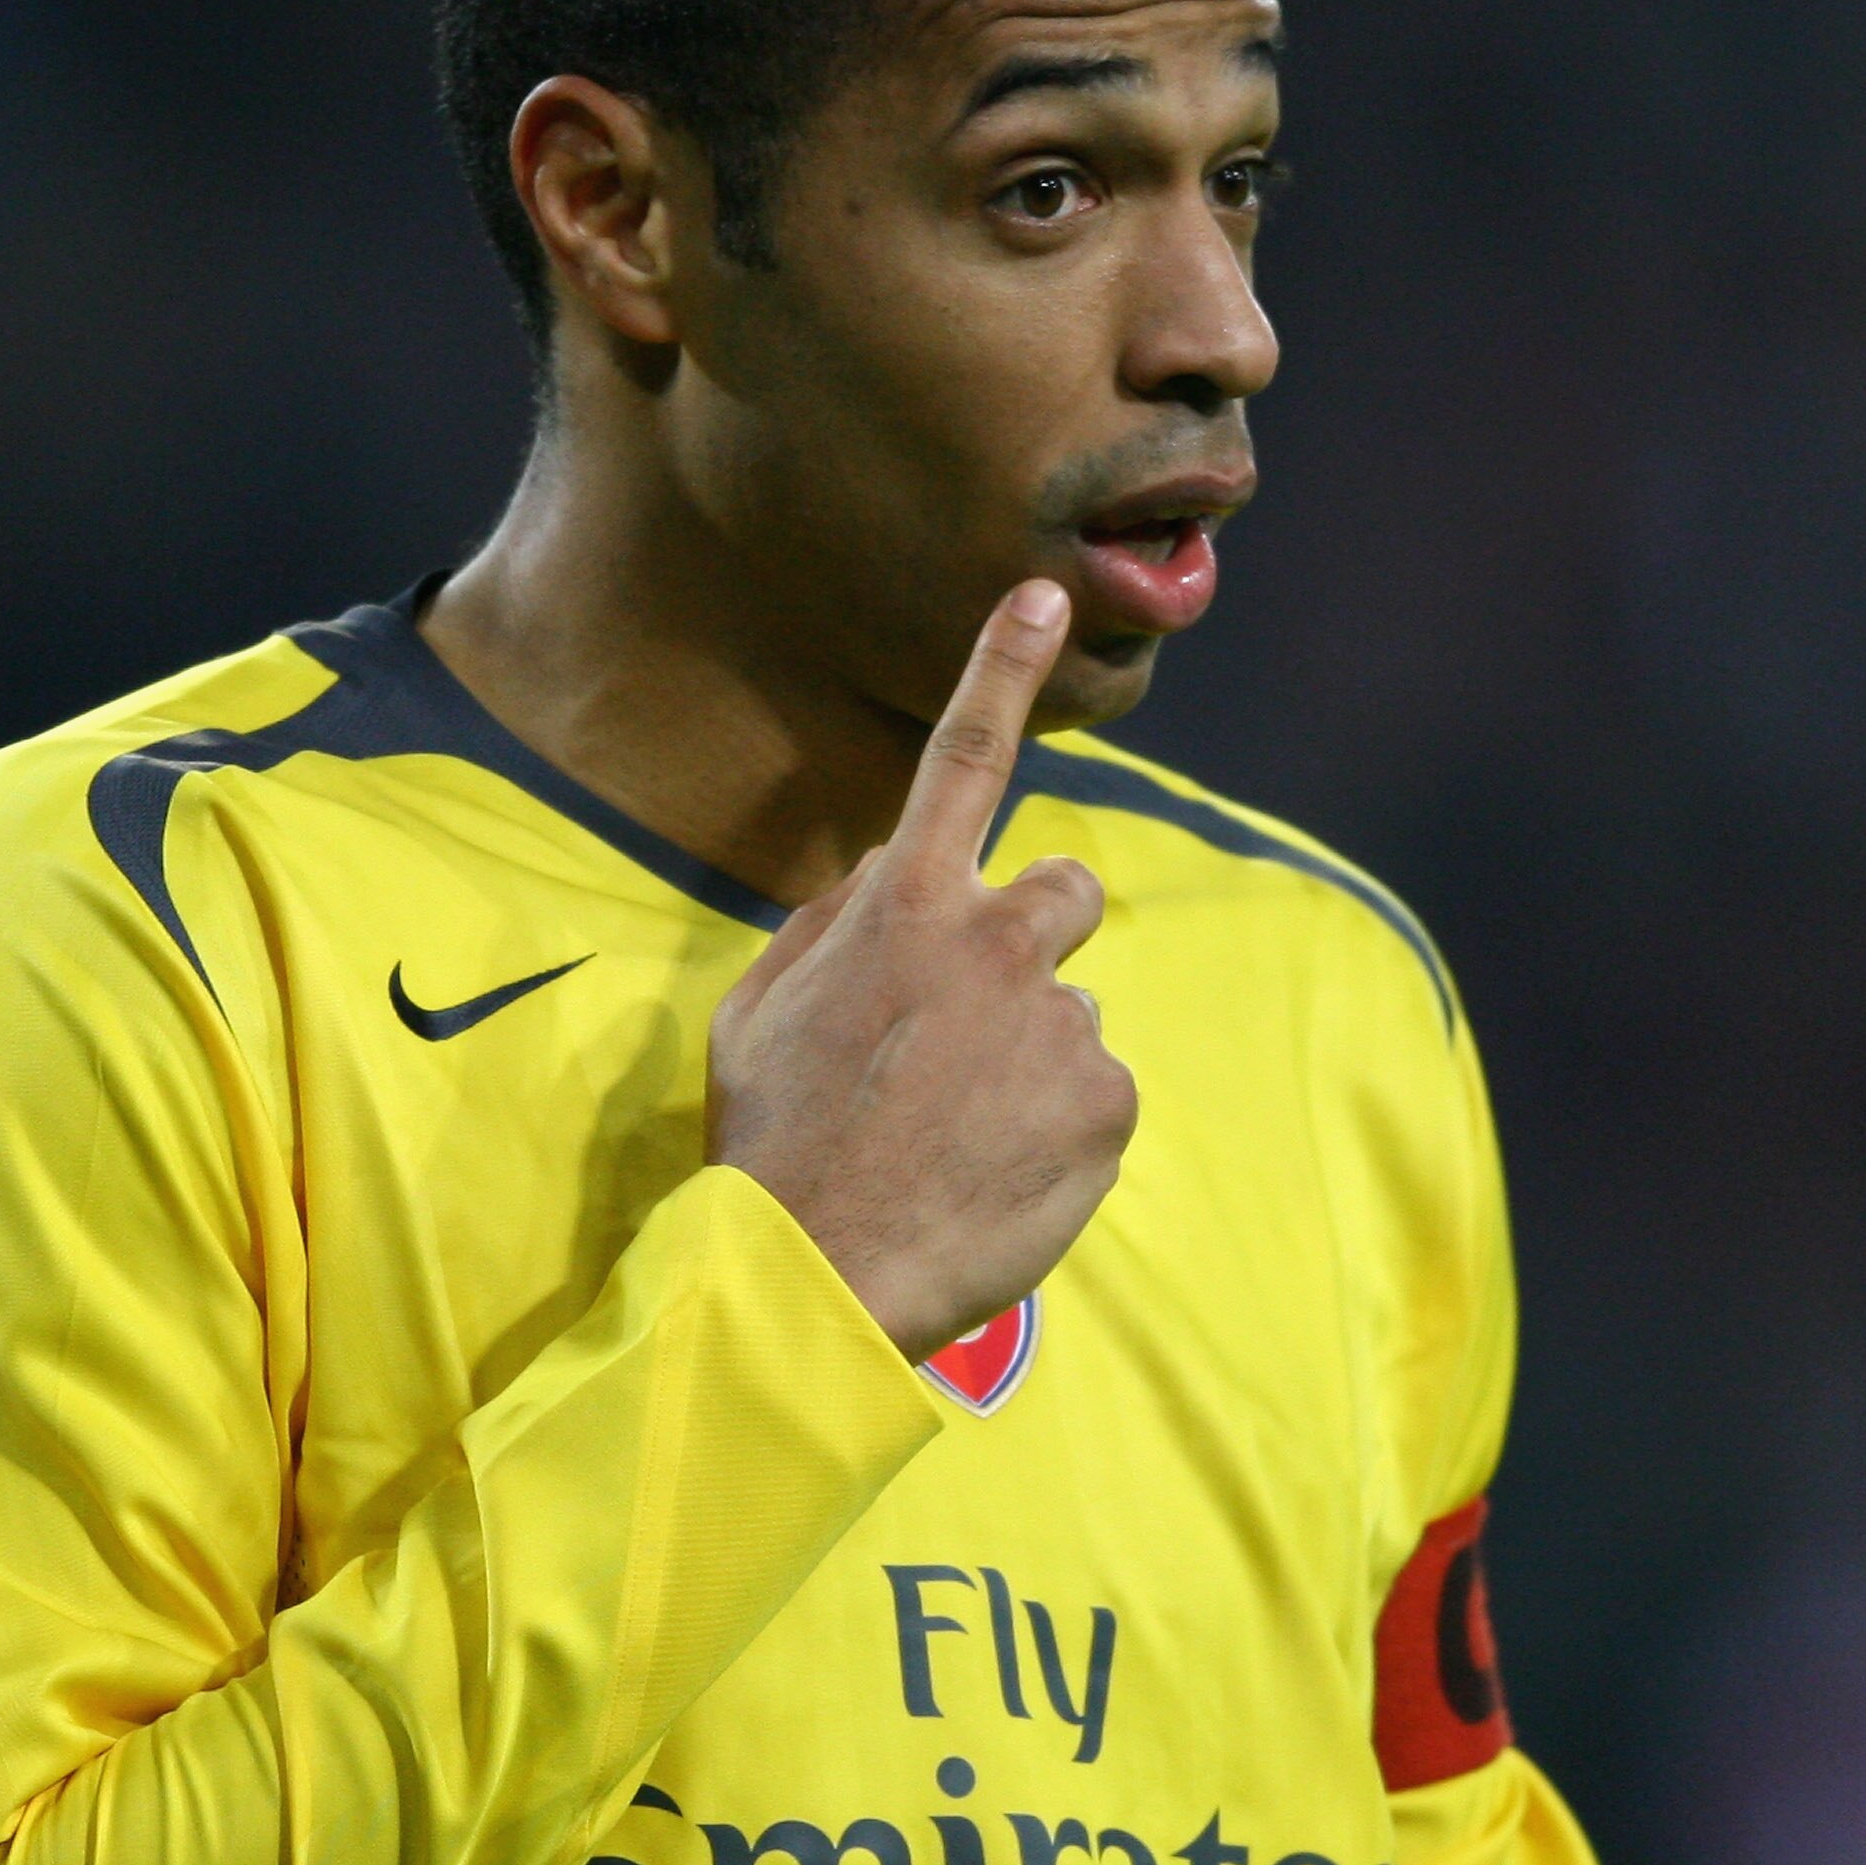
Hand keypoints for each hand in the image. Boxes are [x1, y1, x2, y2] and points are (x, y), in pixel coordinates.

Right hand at [706, 581, 1137, 1361]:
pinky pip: (1095, 1098)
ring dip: (1029, 1064)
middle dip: (1039, 937)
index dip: (999, 666)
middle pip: (1067, 891)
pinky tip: (993, 1177)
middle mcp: (996, 942)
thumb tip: (882, 881)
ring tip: (957, 1139)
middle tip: (983, 1022)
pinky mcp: (1108, 1102)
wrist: (818, 1271)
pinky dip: (1056, 1135)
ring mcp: (1060, 1023)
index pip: (962, 757)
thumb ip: (828, 927)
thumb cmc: (773, 1143)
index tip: (1041, 592)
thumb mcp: (757, 1014)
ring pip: (1068, 1019)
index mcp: (903, 907)